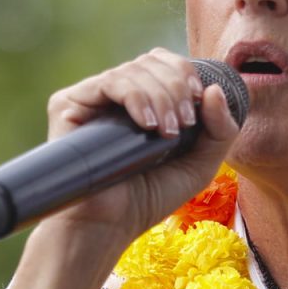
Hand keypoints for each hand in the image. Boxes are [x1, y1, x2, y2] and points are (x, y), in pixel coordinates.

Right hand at [39, 47, 239, 239]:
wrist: (108, 227)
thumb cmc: (149, 199)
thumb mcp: (199, 166)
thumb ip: (220, 130)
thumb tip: (215, 89)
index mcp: (142, 100)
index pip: (164, 63)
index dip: (185, 73)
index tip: (199, 100)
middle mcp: (114, 94)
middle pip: (151, 61)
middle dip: (177, 86)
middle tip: (183, 124)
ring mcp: (90, 97)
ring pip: (134, 70)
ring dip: (161, 96)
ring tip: (167, 132)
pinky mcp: (68, 104)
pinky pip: (108, 82)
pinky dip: (136, 97)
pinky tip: (148, 124)